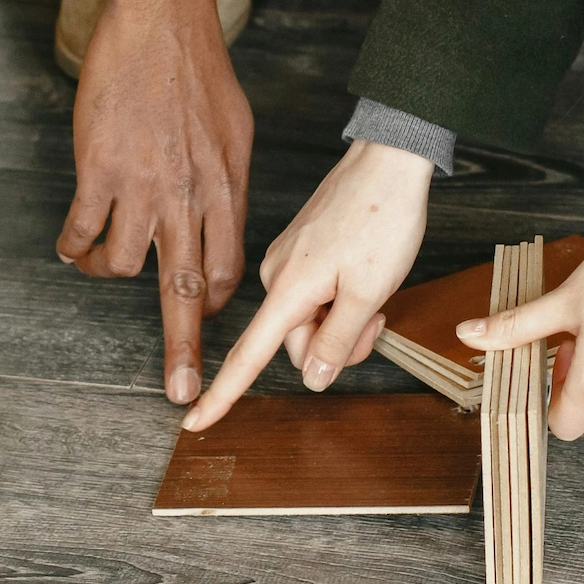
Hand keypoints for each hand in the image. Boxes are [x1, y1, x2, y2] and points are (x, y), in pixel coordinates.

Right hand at [40, 0, 253, 406]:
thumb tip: (223, 225)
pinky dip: (73, 245)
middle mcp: (191, 198)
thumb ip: (228, 186)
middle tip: (181, 395)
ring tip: (97, 258)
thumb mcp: (235, 132)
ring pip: (123, 266)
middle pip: (187, 293)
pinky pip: (80, 234)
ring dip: (107, 271)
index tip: (203, 330)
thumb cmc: (198, 71)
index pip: (227, 271)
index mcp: (228, 190)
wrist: (160, 19)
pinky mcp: (99, 172)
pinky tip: (72, 239)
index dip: (211, 304)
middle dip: (183, 352)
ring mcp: (143, 188)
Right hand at [184, 140, 434, 430]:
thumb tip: (313, 378)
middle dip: (336, 343)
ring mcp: (289, 260)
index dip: (222, 395)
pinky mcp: (302, 249)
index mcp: (287, 288)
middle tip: (376, 318)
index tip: (195, 423)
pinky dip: (340, 297)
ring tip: (374, 291)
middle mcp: (278, 275)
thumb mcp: (369, 291)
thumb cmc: (382, 217)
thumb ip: (339, 341)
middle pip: (295, 342)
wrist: (389, 160)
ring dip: (342, 319)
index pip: (247, 355)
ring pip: (310, 319)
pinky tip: (363, 275)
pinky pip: (315, 293)